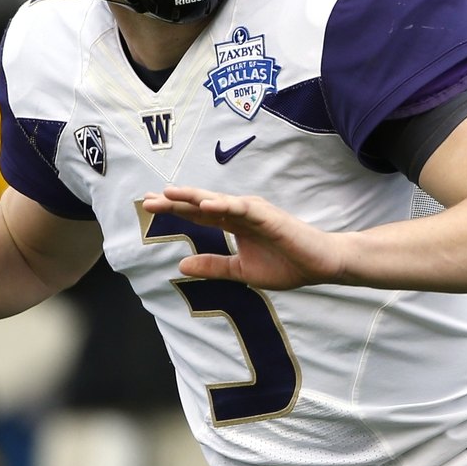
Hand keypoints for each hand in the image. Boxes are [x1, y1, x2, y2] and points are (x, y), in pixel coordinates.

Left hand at [141, 185, 344, 289]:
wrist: (319, 266)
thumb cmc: (286, 265)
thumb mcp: (241, 271)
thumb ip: (214, 266)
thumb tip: (181, 264)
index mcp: (233, 223)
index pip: (197, 215)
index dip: (174, 209)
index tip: (148, 206)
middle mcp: (240, 212)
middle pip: (201, 204)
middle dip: (174, 200)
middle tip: (147, 198)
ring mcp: (254, 211)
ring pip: (218, 200)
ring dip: (193, 197)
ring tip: (169, 194)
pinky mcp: (268, 215)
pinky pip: (242, 208)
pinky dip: (223, 204)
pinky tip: (205, 205)